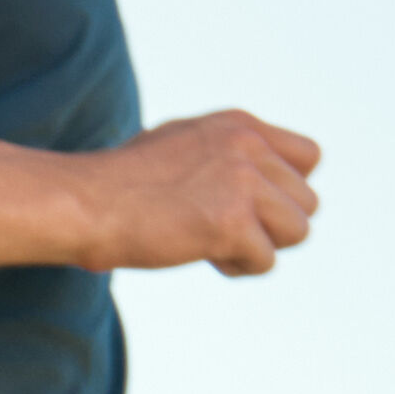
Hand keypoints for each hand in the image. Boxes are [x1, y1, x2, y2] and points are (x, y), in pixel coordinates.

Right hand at [85, 109, 322, 274]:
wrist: (86, 203)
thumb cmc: (120, 182)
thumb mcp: (182, 143)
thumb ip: (225, 153)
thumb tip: (256, 184)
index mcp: (239, 125)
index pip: (308, 157)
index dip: (286, 189)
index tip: (251, 204)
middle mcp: (248, 147)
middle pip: (306, 201)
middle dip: (273, 225)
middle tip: (226, 229)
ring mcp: (242, 182)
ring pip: (298, 230)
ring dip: (261, 247)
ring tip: (217, 244)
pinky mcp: (232, 222)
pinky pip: (266, 260)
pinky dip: (237, 268)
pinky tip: (203, 255)